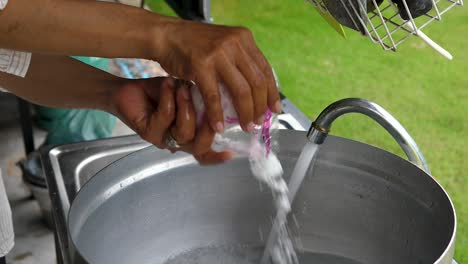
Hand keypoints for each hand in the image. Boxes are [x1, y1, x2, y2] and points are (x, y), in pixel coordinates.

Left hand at [111, 77, 231, 164]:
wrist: (130, 89)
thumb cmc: (162, 93)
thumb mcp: (187, 94)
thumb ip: (202, 101)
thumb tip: (221, 98)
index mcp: (190, 136)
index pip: (206, 153)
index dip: (218, 157)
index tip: (232, 154)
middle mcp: (177, 142)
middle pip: (200, 147)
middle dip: (208, 127)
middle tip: (210, 104)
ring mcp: (163, 140)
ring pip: (184, 133)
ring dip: (186, 108)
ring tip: (183, 88)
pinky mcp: (148, 132)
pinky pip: (165, 118)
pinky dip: (169, 99)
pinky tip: (169, 84)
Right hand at [154, 20, 281, 132]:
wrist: (167, 35)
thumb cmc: (194, 44)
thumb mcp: (224, 45)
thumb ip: (240, 62)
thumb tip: (257, 91)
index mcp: (244, 38)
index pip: (265, 69)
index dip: (272, 92)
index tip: (274, 109)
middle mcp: (235, 43)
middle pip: (256, 82)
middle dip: (259, 107)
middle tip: (258, 122)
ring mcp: (218, 54)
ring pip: (241, 91)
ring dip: (245, 113)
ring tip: (246, 126)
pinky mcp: (201, 65)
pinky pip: (214, 96)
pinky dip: (217, 115)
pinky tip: (219, 126)